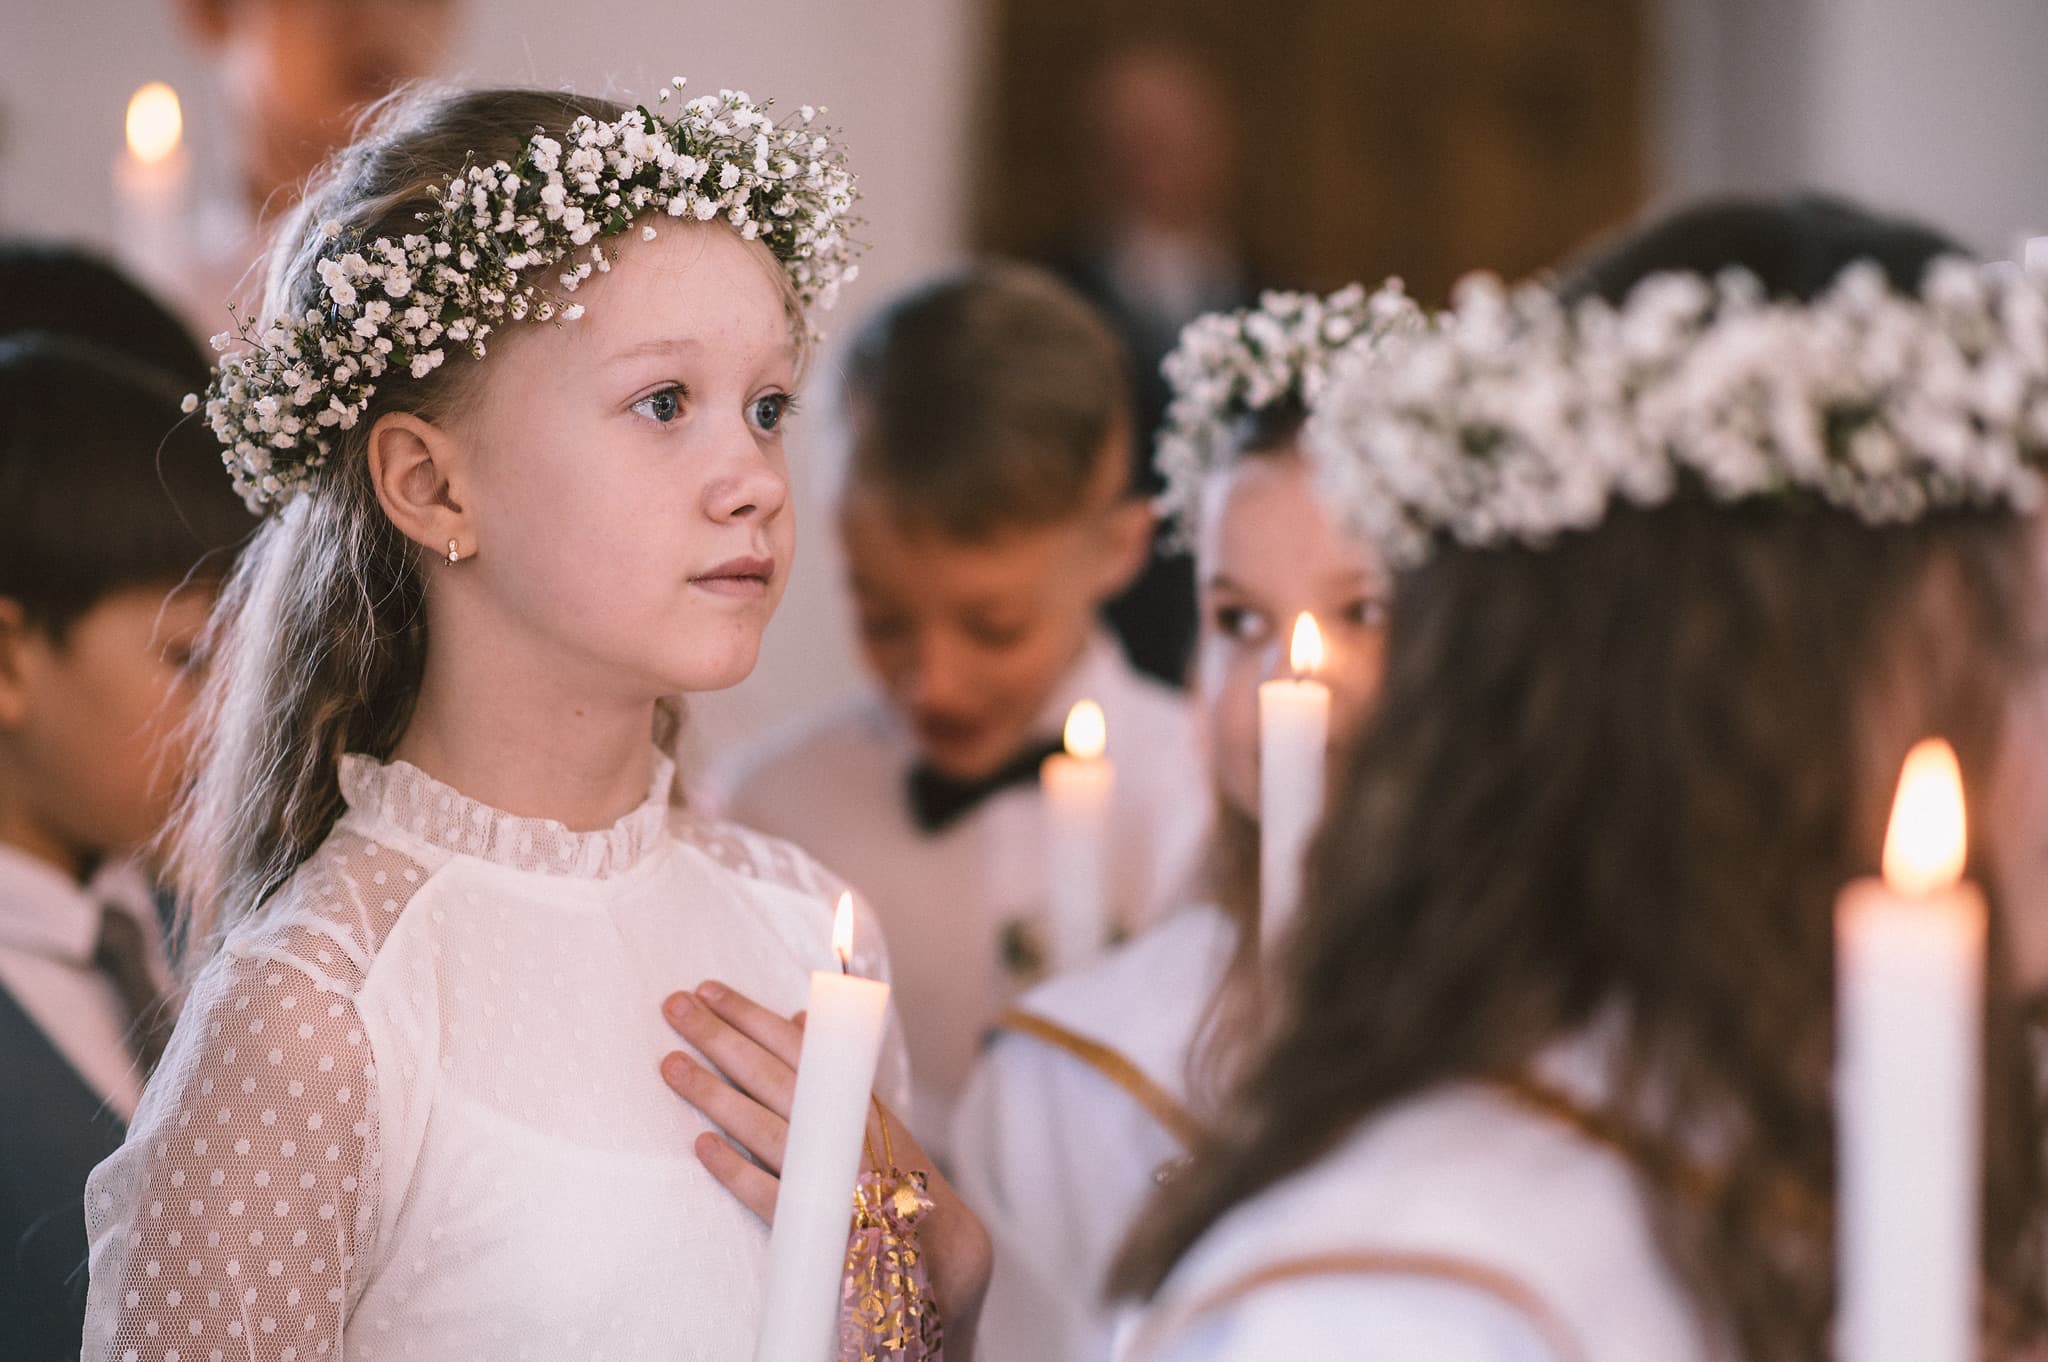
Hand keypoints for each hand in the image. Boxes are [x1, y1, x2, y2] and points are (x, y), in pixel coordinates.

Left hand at [661, 981, 991, 1356]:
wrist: (934, 1248)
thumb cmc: (890, 1169)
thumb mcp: (868, 1109)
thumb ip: (832, 1065)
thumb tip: (798, 1016)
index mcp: (853, 1096)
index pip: (795, 1043)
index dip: (751, 1015)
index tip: (708, 988)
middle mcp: (839, 1129)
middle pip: (770, 1074)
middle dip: (721, 1037)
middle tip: (675, 1007)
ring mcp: (823, 1174)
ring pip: (760, 1126)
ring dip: (714, 1094)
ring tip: (671, 1065)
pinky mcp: (809, 1221)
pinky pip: (765, 1192)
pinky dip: (735, 1170)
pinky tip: (701, 1146)